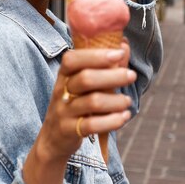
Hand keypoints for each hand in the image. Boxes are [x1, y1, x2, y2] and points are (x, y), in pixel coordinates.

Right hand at [36, 42, 134, 161]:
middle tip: (131, 75)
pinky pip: (92, 125)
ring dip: (115, 100)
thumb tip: (124, 45)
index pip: (73, 59)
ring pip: (92, 102)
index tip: (119, 53)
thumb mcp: (82, 86)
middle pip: (85, 78)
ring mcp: (64, 111)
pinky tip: (123, 117)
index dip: (96, 55)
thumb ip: (103, 66)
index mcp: (64, 76)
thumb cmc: (75, 105)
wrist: (53, 138)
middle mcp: (61, 91)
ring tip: (127, 101)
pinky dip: (112, 121)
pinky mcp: (69, 130)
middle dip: (112, 75)